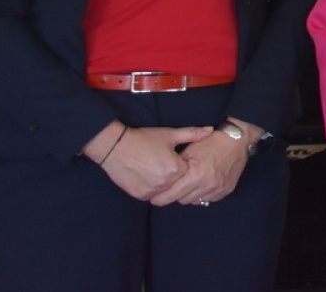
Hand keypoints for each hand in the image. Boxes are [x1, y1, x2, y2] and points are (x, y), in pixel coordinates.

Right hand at [92, 124, 213, 200]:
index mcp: (175, 169)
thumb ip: (192, 134)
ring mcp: (151, 191)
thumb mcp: (170, 134)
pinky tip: (148, 176)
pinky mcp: (139, 195)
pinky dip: (153, 188)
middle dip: (176, 176)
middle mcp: (165, 183)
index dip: (185, 164)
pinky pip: (152, 195)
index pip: (190, 172)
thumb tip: (210, 130)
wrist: (115, 146)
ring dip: (165, 185)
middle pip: (179, 184)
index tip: (177, 158)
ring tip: (157, 170)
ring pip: (166, 192)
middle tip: (166, 165)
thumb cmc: (143, 139)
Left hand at [149, 125, 251, 206]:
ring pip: (194, 201)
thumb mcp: (189, 148)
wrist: (238, 138)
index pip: (171, 195)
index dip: (160, 197)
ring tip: (186, 186)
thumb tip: (162, 178)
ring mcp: (218, 189)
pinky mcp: (226, 190)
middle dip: (174, 196)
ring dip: (188, 195)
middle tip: (170, 190)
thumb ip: (176, 166)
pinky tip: (200, 185)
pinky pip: (208, 199)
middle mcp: (207, 185)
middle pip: (181, 200)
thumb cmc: (211, 140)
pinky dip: (202, 194)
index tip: (154, 197)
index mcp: (195, 174)